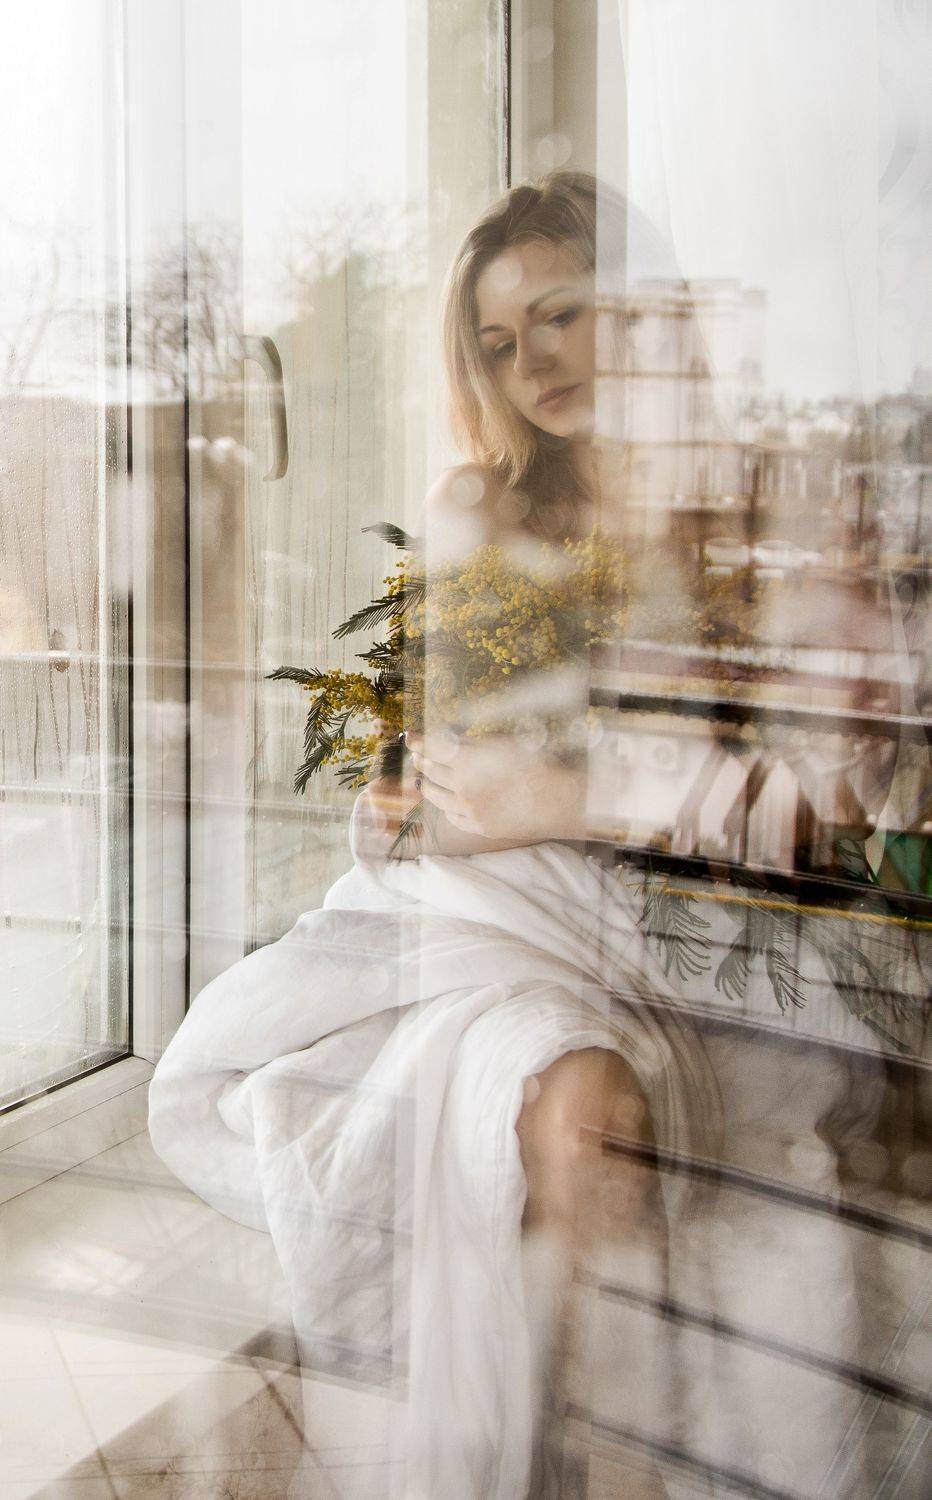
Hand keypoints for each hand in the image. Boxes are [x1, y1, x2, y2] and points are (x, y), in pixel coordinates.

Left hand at [406, 732, 583, 843]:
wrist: (557, 802)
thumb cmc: (537, 765)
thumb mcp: (505, 743)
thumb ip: (474, 742)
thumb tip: (452, 738)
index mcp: (468, 762)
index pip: (433, 748)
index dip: (419, 741)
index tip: (410, 737)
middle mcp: (462, 788)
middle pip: (432, 772)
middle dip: (422, 761)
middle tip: (417, 755)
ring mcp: (469, 811)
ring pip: (437, 798)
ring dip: (428, 785)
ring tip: (424, 780)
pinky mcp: (479, 827)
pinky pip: (453, 818)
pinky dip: (447, 808)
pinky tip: (447, 804)